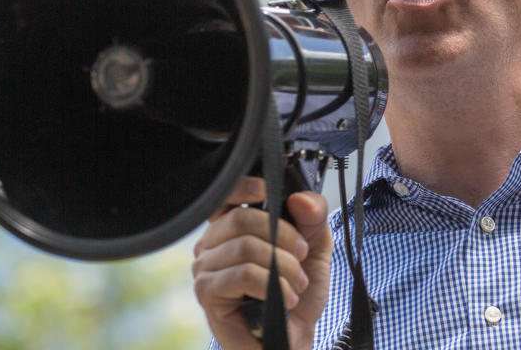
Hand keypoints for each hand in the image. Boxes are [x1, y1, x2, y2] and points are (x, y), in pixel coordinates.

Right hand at [192, 176, 331, 348]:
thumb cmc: (296, 293)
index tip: (268, 190)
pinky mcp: (207, 292)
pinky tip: (284, 299)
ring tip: (297, 285)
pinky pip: (241, 274)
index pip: (226, 192)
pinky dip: (272, 285)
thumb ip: (313, 217)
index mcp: (233, 225)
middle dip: (282, 237)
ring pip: (245, 247)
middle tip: (301, 257)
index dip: (244, 186)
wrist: (293, 339)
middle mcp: (213, 242)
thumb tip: (301, 199)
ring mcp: (205, 267)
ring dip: (283, 267)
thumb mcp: (314, 247)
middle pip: (242, 219)